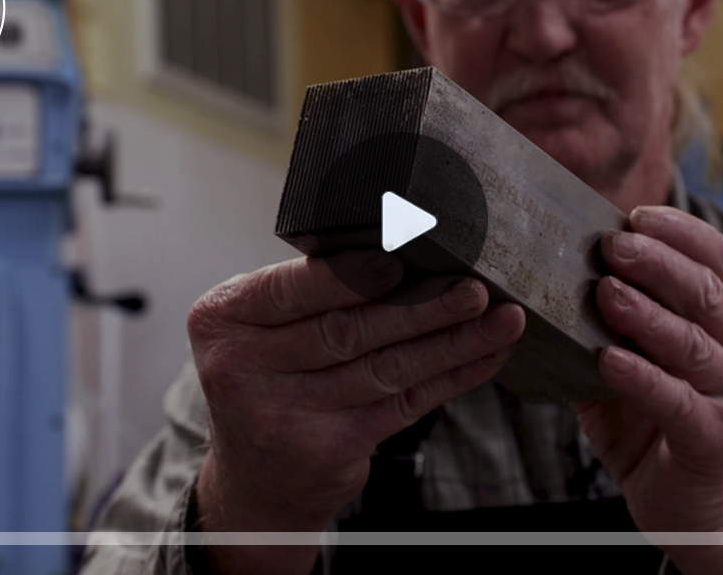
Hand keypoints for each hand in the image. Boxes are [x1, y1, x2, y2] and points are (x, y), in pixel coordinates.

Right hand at [188, 251, 524, 573]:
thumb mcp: (259, 328)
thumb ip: (308, 293)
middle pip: (347, 330)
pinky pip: (406, 403)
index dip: (350, 275)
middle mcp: (243, 370)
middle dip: (420, 307)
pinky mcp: (330, 449)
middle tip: (473, 287)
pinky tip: (487, 355)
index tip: (400, 257)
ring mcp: (285, 416)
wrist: (255, 476)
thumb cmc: (267, 376)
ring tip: (500, 318)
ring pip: (386, 368)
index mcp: (222, 320)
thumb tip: (407, 247)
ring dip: (452, 341)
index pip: (292, 289)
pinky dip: (453, 375)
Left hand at [573, 206, 722, 574]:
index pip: (716, 259)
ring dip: (646, 314)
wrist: (689, 509)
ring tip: (605, 293)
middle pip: (705, 291)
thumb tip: (538, 278)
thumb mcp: (630, 365)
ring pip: (691, 343)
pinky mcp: (717, 437)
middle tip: (612, 246)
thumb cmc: (654, 425)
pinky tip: (608, 360)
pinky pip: (676, 400)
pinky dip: (641, 377)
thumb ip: (602, 325)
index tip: (635, 216)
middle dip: (657, 263)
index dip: (679, 232)